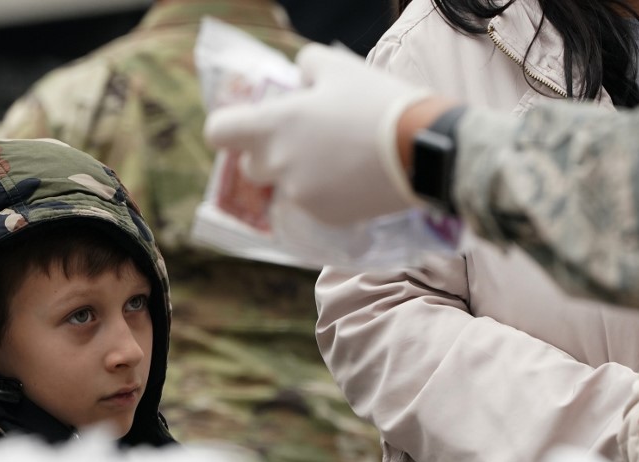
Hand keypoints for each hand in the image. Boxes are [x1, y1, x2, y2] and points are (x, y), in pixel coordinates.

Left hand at [205, 43, 435, 225]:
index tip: (248, 125)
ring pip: (285, 188)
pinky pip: (312, 206)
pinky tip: (354, 179)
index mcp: (273, 126)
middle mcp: (277, 165)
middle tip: (305, 140)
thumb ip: (307, 67)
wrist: (420, 151)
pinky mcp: (325, 217)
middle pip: (251, 166)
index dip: (229, 127)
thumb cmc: (377, 102)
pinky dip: (326, 195)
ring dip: (300, 176)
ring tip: (338, 159)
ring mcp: (300, 196)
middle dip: (269, 154)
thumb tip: (300, 79)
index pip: (218, 132)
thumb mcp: (339, 66)